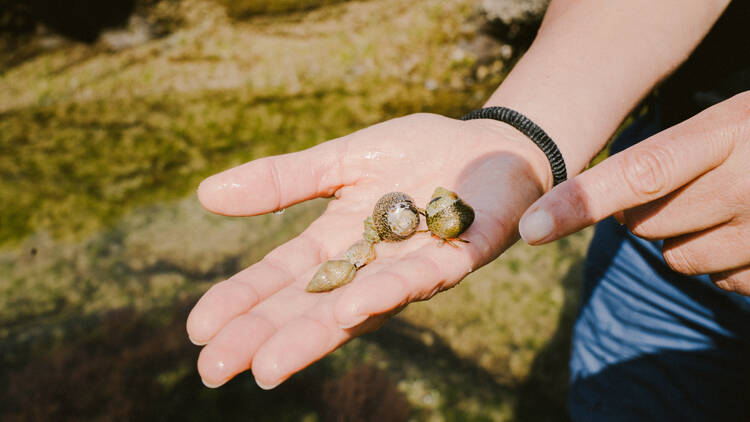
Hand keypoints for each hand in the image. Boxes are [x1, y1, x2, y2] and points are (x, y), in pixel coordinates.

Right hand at [186, 113, 550, 388]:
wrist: (488, 145)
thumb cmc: (416, 154)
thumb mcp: (342, 160)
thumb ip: (284, 180)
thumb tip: (205, 194)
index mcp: (338, 242)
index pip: (280, 277)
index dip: (241, 301)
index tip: (197, 328)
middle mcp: (369, 266)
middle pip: (308, 307)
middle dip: (262, 337)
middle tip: (213, 370)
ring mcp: (411, 268)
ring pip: (356, 309)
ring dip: (312, 338)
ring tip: (267, 366)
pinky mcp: (456, 257)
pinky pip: (419, 282)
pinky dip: (385, 297)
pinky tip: (349, 312)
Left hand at [519, 91, 749, 295]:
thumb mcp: (735, 119)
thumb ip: (677, 151)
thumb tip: (605, 206)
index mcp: (728, 132)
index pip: (641, 172)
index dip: (580, 202)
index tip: (530, 228)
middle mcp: (745, 184)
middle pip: (645, 224)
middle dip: (647, 213)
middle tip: (691, 184)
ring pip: (678, 258)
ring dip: (688, 240)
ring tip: (730, 206)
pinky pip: (722, 281)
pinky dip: (727, 262)